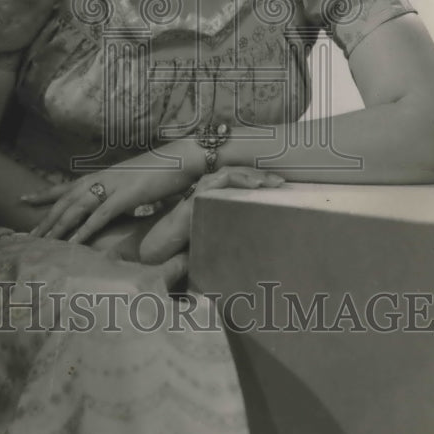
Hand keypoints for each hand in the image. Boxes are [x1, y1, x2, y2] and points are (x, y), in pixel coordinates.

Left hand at [20, 158, 189, 242]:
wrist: (184, 158)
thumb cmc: (162, 171)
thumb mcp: (133, 183)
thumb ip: (119, 195)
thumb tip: (111, 208)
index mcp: (103, 175)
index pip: (66, 185)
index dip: (44, 193)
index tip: (23, 199)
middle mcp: (102, 178)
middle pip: (66, 200)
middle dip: (46, 218)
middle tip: (26, 235)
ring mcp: (113, 185)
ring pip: (78, 207)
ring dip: (59, 226)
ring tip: (42, 242)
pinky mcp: (128, 195)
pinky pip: (101, 215)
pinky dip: (86, 229)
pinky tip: (74, 242)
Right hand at [138, 165, 284, 264]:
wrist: (152, 260)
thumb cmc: (179, 254)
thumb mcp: (212, 246)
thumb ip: (228, 243)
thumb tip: (257, 254)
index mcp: (209, 203)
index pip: (233, 183)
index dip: (253, 181)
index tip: (276, 189)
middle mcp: (202, 196)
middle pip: (233, 175)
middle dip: (258, 175)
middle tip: (281, 183)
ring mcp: (195, 198)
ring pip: (224, 174)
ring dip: (248, 174)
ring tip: (269, 182)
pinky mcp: (189, 204)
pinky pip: (211, 184)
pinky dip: (231, 180)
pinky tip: (249, 185)